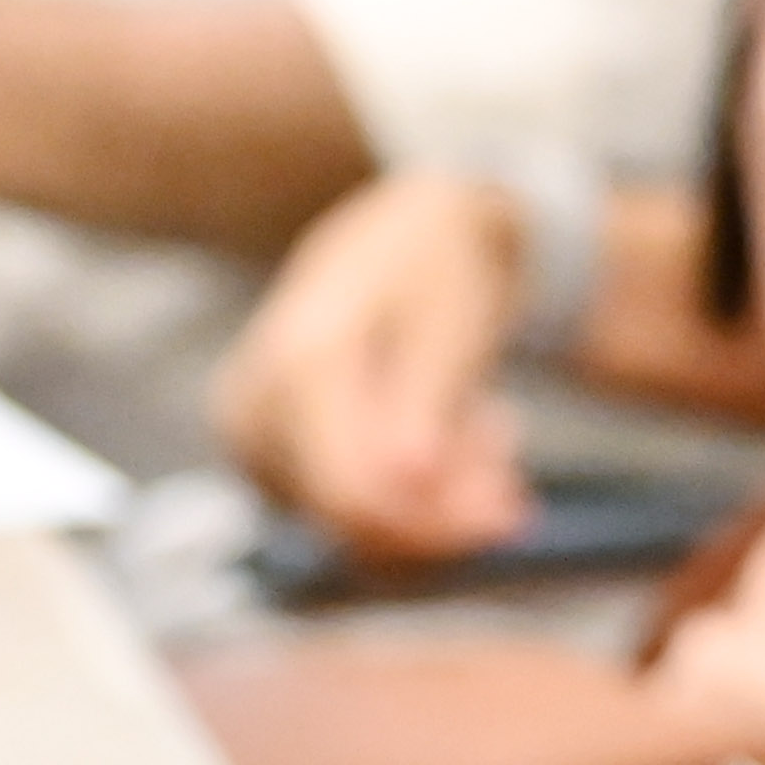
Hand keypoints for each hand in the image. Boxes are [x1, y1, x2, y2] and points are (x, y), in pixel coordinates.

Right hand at [214, 168, 531, 561]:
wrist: (398, 237)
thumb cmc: (434, 269)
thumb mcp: (448, 325)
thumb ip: (424, 404)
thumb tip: (410, 479)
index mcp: (299, 364)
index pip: (351, 494)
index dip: (433, 527)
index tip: (513, 516)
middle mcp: (255, 408)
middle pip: (352, 516)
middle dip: (444, 512)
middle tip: (510, 475)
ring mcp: (252, 439)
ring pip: (357, 521)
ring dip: (438, 498)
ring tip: (486, 433)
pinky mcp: (268, 459)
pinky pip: (348, 508)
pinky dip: (414, 491)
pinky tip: (455, 440)